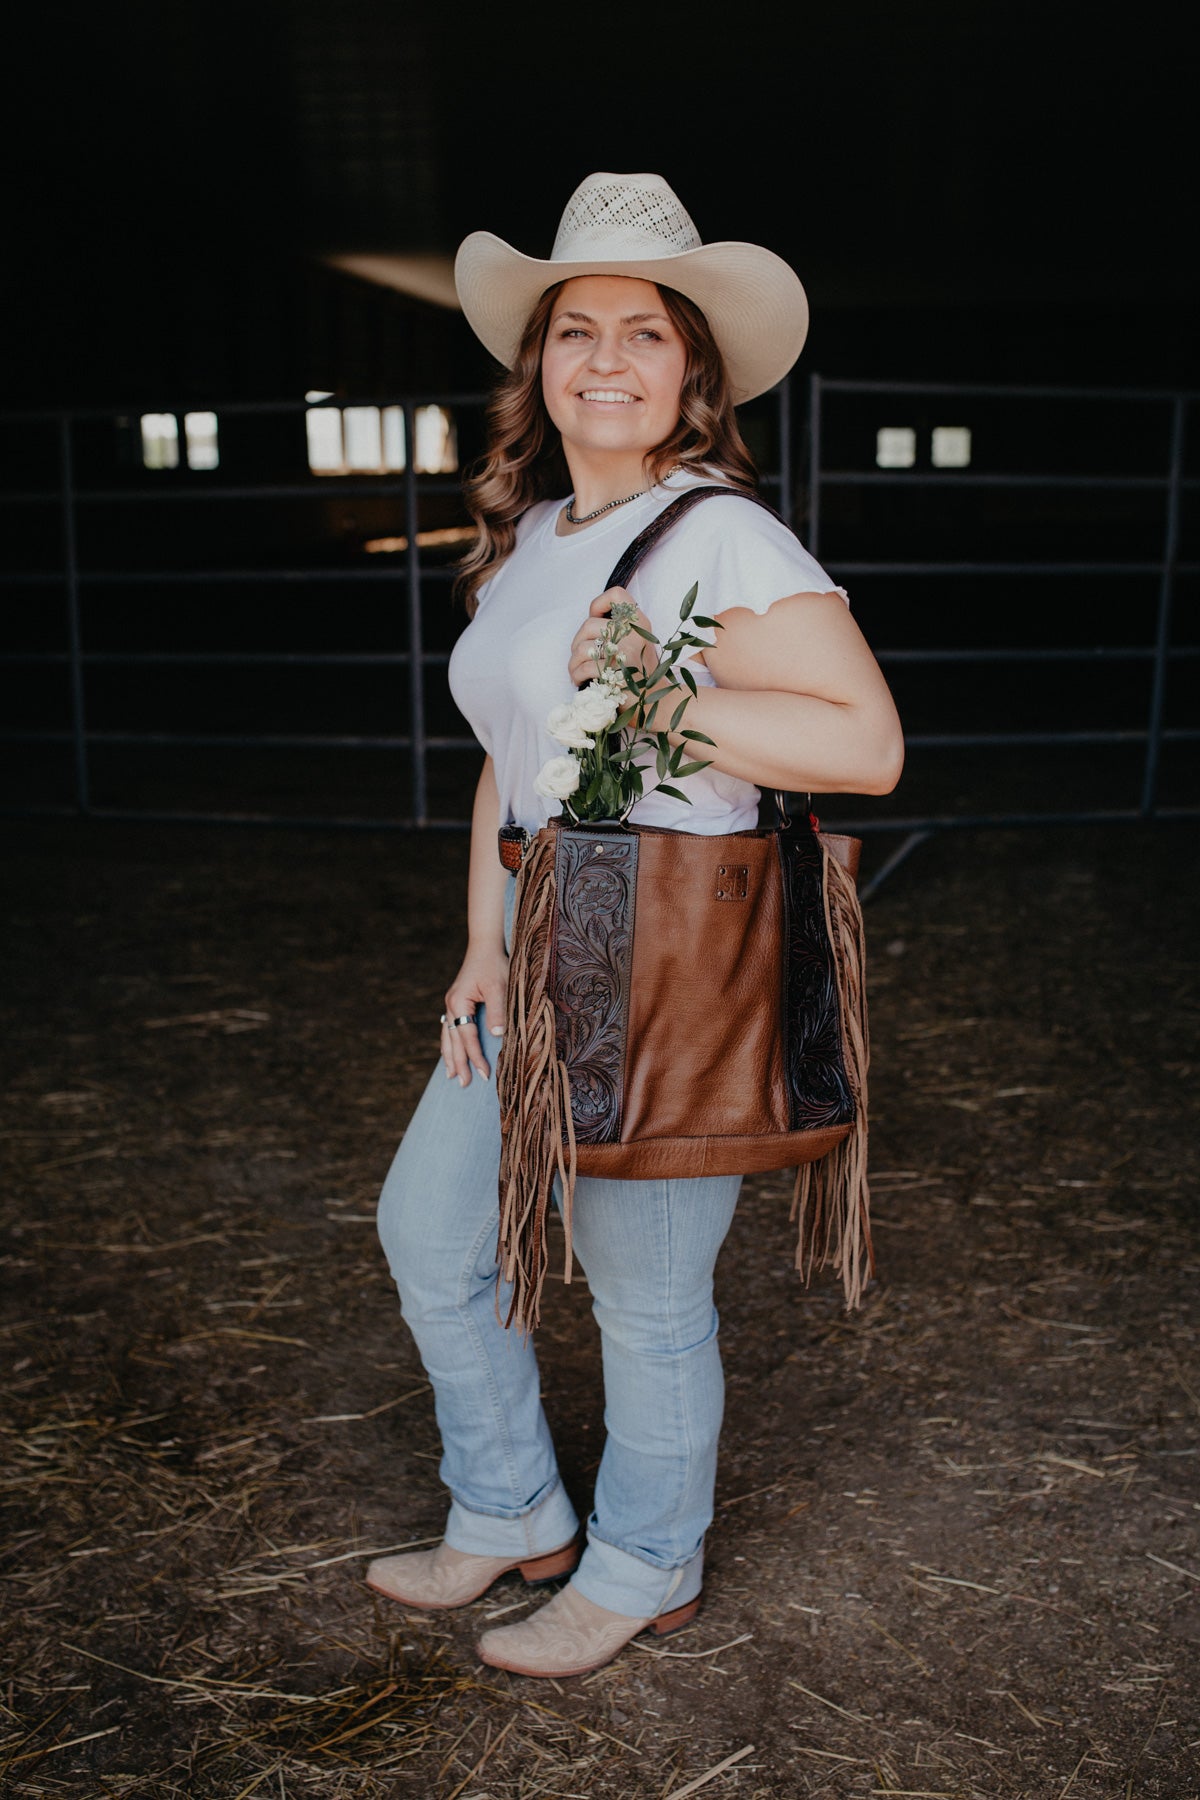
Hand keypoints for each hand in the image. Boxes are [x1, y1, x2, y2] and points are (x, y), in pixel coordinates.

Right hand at [440, 947, 508, 1086]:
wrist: (485, 945)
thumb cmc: (494, 964)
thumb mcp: (500, 986)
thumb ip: (497, 1010)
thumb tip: (497, 1035)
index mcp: (458, 1001)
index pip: (467, 1036)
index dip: (476, 1057)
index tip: (485, 1074)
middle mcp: (451, 1004)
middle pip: (453, 1040)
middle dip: (459, 1063)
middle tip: (464, 1084)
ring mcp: (451, 1004)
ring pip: (448, 1036)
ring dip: (450, 1057)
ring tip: (452, 1076)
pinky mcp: (457, 1003)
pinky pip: (450, 1029)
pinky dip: (450, 1044)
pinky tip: (450, 1053)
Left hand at [568, 588, 658, 689]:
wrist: (656, 702)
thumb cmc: (639, 674)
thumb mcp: (636, 643)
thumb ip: (618, 630)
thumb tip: (588, 625)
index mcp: (640, 623)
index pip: (616, 595)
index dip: (598, 605)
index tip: (595, 620)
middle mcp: (635, 634)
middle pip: (589, 625)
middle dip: (577, 643)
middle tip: (580, 657)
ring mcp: (628, 653)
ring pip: (583, 648)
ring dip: (574, 663)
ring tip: (576, 672)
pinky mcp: (619, 673)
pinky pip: (585, 667)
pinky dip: (577, 675)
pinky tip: (581, 681)